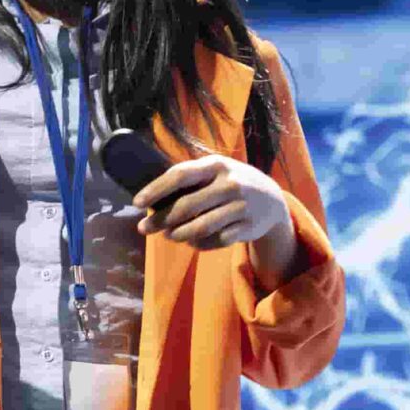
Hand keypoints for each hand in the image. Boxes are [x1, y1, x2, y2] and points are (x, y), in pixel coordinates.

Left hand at [133, 151, 293, 255]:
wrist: (273, 200)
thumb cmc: (231, 183)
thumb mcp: (217, 171)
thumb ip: (191, 177)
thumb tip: (151, 196)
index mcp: (217, 165)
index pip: (180, 175)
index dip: (156, 189)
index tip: (137, 202)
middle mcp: (230, 184)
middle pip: (187, 206)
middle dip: (161, 219)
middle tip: (144, 228)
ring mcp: (241, 207)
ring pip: (200, 228)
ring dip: (178, 234)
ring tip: (168, 235)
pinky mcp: (247, 228)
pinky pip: (215, 241)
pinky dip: (199, 244)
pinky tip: (191, 241)